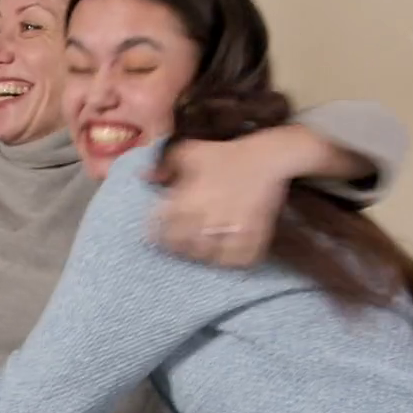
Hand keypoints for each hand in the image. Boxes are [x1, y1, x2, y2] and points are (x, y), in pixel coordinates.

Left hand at [152, 134, 294, 267]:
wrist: (268, 158)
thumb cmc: (225, 154)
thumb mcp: (190, 151)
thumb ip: (164, 164)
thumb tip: (144, 177)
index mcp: (186, 202)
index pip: (160, 232)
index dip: (157, 235)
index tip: (159, 234)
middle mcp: (205, 220)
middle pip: (182, 248)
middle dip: (179, 246)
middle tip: (182, 242)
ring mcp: (229, 231)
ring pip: (207, 257)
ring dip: (202, 254)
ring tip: (202, 247)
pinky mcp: (252, 238)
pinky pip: (236, 260)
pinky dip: (229, 259)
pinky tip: (225, 252)